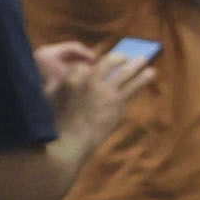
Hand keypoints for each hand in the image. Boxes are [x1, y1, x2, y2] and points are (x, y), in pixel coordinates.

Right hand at [37, 42, 154, 147]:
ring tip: (143, 59)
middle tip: (123, 57)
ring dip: (135, 64)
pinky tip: (150, 73)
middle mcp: (88, 80)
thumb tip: (66, 74)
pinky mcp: (116, 102)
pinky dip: (142, 79)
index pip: (84, 65)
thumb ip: (57, 84)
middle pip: (107, 62)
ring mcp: (104, 90)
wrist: (69, 143)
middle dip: (117, 58)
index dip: (90, 66)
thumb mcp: (49, 98)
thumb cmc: (55, 124)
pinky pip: (132, 86)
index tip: (95, 67)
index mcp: (70, 77)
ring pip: (124, 72)